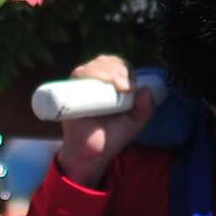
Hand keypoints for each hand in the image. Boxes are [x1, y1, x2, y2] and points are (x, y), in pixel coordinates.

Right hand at [56, 55, 156, 187]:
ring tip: (116, 86)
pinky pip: (77, 74)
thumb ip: (145, 110)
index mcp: (114, 85)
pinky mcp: (69, 91)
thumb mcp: (135, 124)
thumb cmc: (113, 137)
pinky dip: (87, 73)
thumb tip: (146, 90)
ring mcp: (82, 85)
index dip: (126, 71)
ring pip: (93, 66)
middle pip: (107, 62)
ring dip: (106, 71)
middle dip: (118, 70)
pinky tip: (99, 82)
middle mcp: (97, 82)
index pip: (120, 66)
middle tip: (125, 88)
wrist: (92, 153)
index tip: (131, 87)